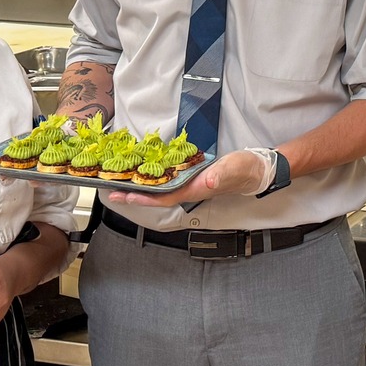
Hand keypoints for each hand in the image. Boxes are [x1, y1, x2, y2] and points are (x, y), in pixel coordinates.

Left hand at [107, 149, 269, 206]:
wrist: (254, 170)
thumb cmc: (244, 169)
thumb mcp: (235, 168)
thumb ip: (223, 173)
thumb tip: (210, 179)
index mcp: (196, 189)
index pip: (164, 197)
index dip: (144, 197)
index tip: (125, 194)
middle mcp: (189, 189)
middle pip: (156, 196)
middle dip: (134, 194)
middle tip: (111, 189)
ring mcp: (189, 184)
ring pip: (160, 190)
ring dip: (140, 187)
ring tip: (121, 181)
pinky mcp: (191, 177)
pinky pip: (167, 180)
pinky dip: (153, 177)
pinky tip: (144, 172)